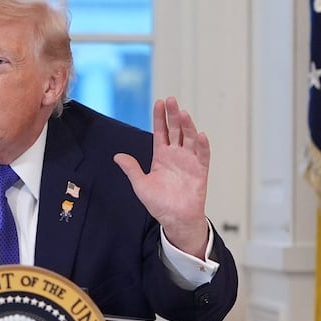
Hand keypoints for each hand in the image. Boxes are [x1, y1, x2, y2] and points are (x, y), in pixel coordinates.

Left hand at [113, 97, 209, 258]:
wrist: (175, 220)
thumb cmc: (159, 204)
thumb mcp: (141, 185)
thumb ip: (131, 169)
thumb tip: (117, 156)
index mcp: (161, 156)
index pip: (161, 132)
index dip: (160, 118)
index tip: (159, 103)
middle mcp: (176, 155)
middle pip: (176, 130)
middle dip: (173, 115)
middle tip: (171, 100)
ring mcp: (189, 161)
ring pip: (189, 139)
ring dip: (187, 126)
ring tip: (183, 113)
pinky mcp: (200, 171)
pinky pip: (203, 155)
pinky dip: (202, 145)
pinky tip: (200, 135)